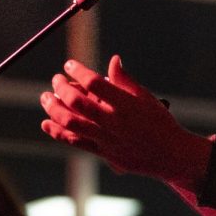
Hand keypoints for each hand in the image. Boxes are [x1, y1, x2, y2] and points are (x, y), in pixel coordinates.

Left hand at [39, 55, 210, 188]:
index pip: (93, 83)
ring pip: (70, 123)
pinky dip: (57, 132)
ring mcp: (106, 138)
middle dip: (60, 88)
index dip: (77, 71)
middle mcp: (113, 121)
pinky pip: (75, 142)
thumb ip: (125, 80)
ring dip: (53, 108)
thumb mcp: (146, 97)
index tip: (69, 64)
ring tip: (46, 98)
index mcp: (125, 104)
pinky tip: (46, 123)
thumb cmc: (160, 123)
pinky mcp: (103, 152)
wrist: (170, 155)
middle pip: (77, 102)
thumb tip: (113, 60)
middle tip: (55, 80)